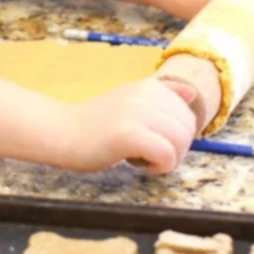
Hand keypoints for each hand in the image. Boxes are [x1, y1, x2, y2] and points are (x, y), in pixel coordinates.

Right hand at [57, 76, 197, 174]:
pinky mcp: (129, 133)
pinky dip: (160, 167)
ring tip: (145, 159)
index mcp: (147, 86)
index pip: (186, 114)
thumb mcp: (130, 102)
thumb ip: (160, 98)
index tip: (152, 140)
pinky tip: (142, 166)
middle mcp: (144, 94)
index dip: (175, 136)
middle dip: (176, 149)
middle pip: (187, 129)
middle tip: (149, 155)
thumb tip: (191, 93)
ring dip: (169, 159)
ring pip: (181, 141)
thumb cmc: (95, 125)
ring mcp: (136, 112)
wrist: (62, 133)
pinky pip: (167, 155)